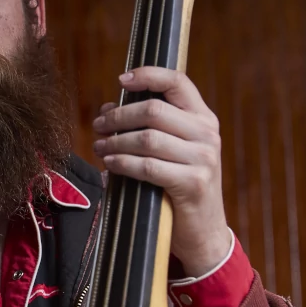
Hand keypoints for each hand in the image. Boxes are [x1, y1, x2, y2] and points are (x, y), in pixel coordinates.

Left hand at [92, 66, 233, 275]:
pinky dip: (123, 164)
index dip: (148, 75)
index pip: (178, 82)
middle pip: (153, 110)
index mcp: (203, 118)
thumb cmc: (179, 187)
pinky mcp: (193, 183)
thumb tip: (106, 108)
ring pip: (147, 138)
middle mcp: (207, 133)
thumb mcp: (171, 151)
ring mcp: (203, 158)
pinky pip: (148, 166)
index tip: (121, 80)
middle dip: (118, 117)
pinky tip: (110, 165)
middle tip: (98, 126)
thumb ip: (146, 127)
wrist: (203, 231)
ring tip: (100, 147)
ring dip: (116, 142)